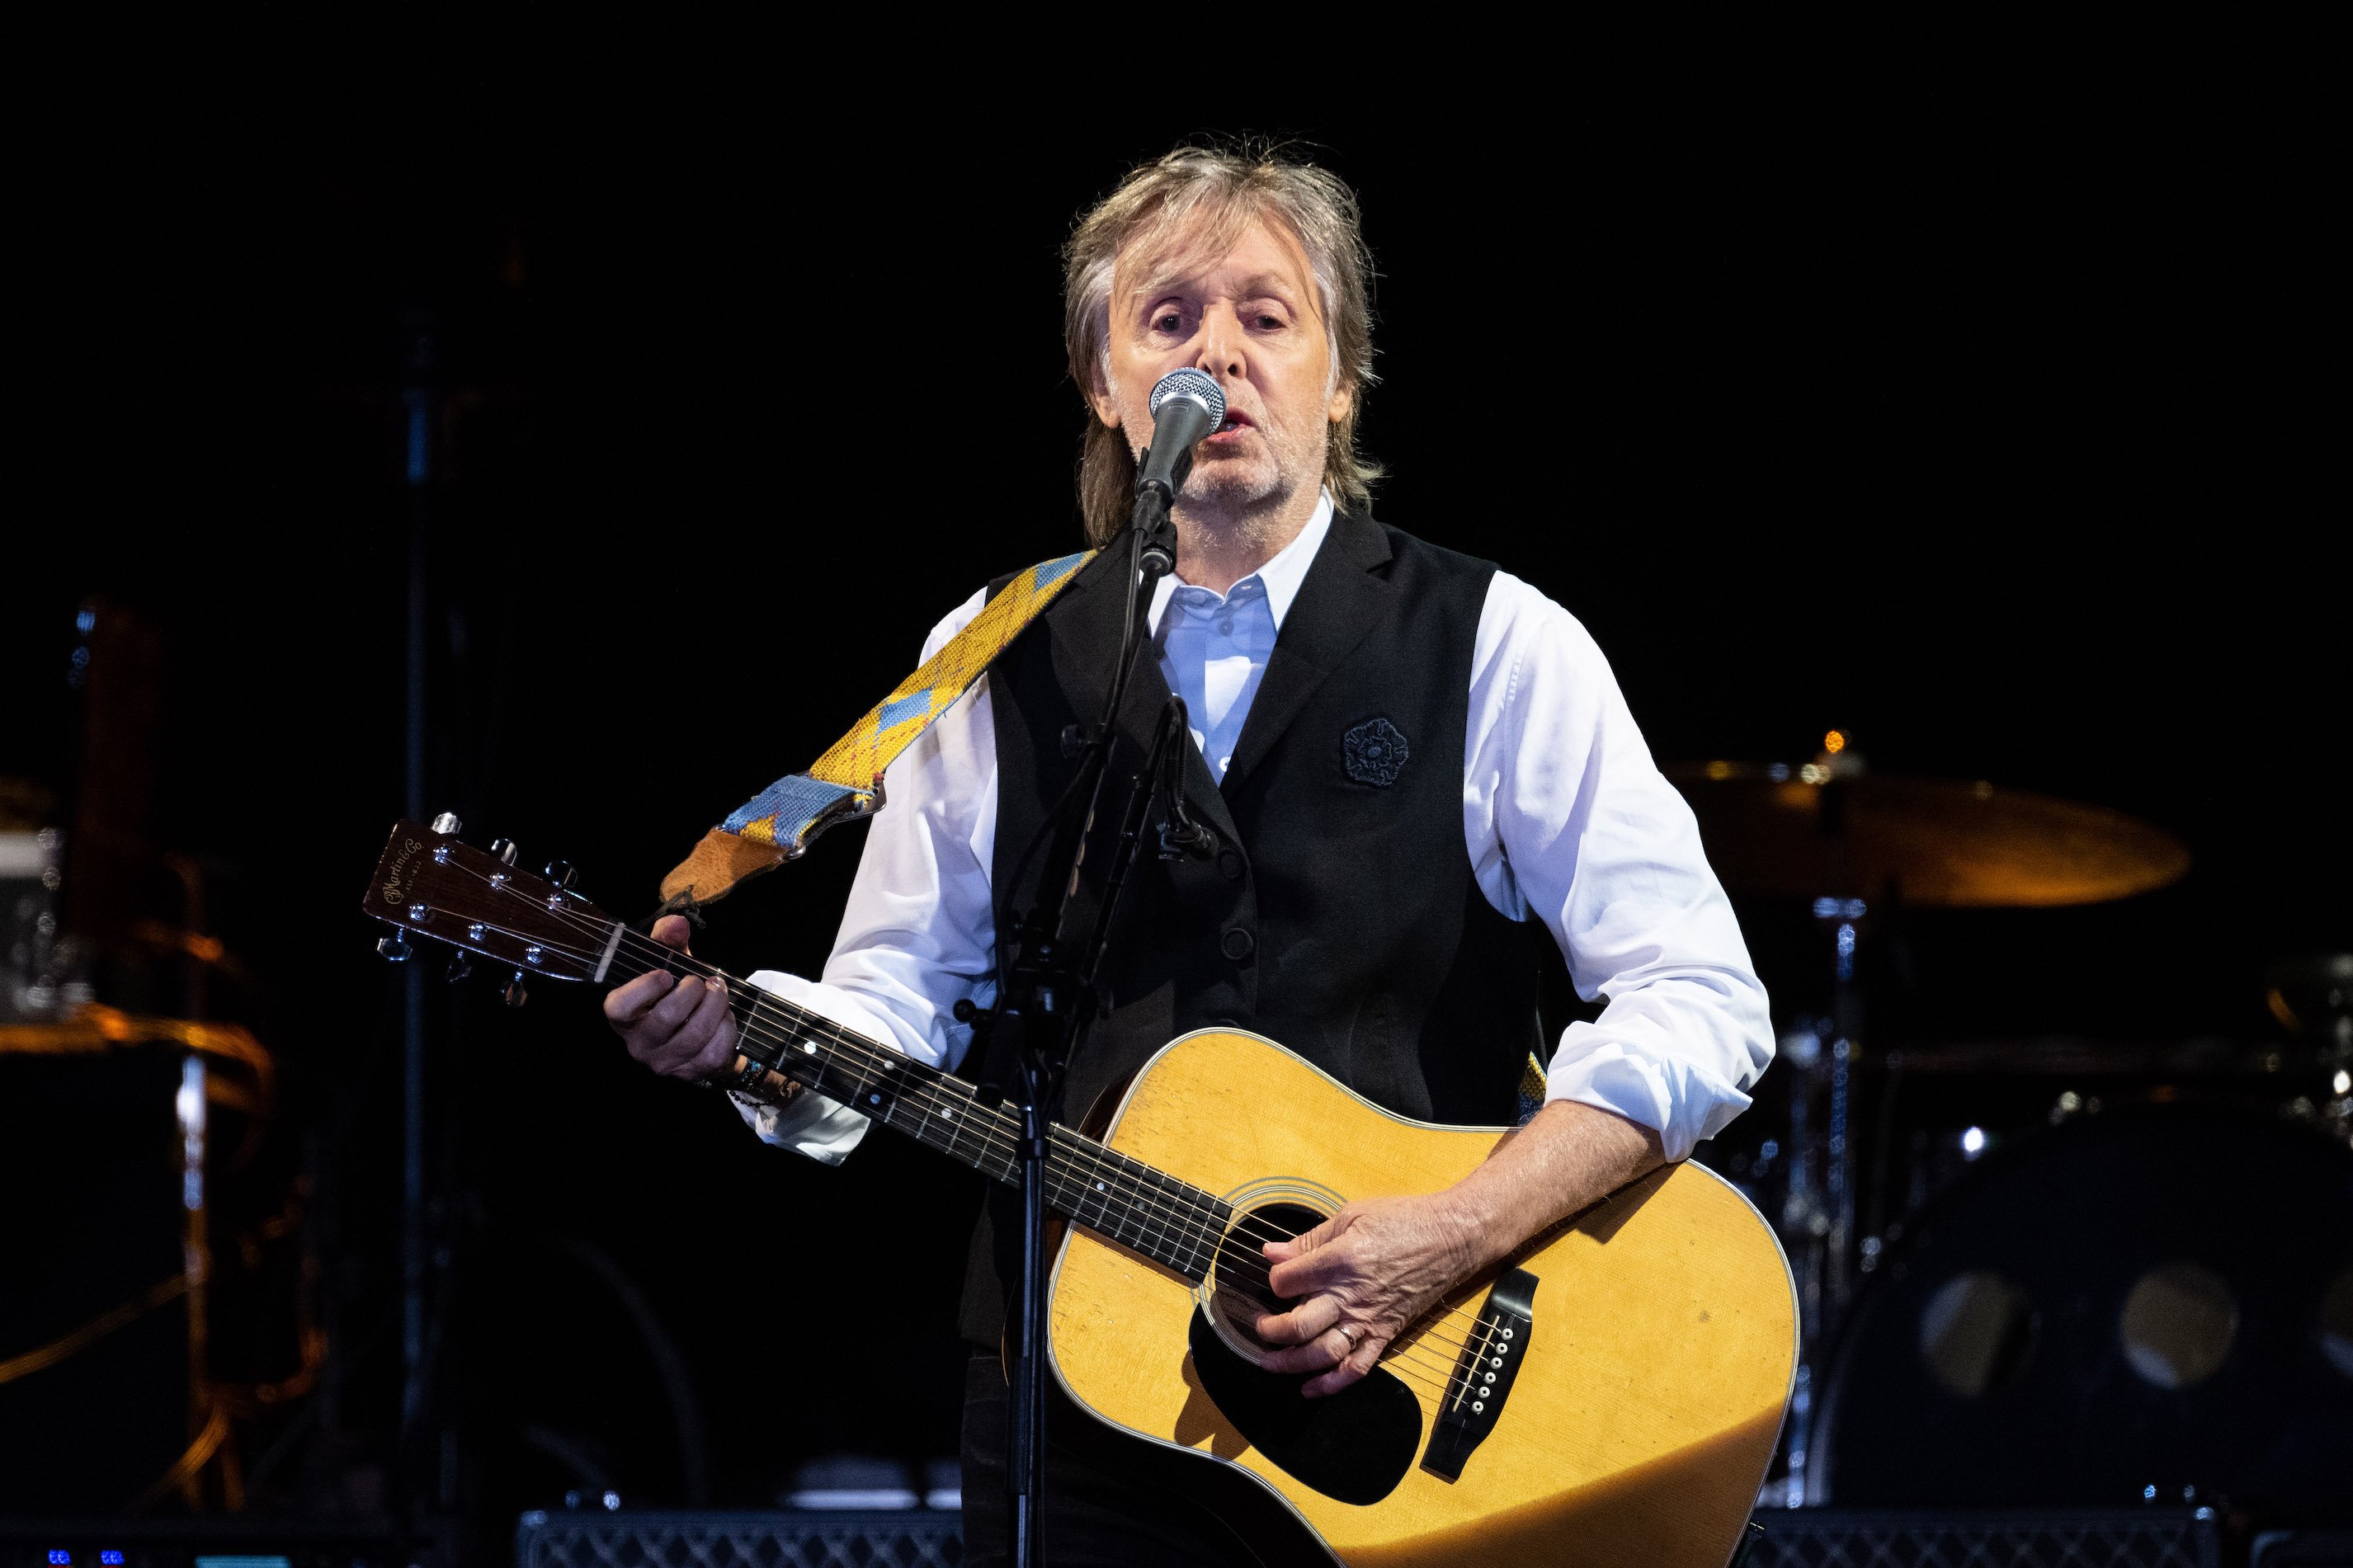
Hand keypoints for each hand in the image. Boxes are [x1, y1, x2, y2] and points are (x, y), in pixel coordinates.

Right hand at [601, 915, 735, 1081]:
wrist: (697, 1030)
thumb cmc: (675, 992)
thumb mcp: (668, 962)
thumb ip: (667, 940)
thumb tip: (676, 924)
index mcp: (624, 1017)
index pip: (619, 1008)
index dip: (643, 989)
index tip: (665, 974)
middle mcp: (639, 1044)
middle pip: (667, 1016)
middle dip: (694, 991)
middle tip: (702, 981)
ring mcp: (665, 1062)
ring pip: (696, 1034)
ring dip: (715, 1005)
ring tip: (717, 992)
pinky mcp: (692, 1073)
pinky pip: (715, 1051)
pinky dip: (726, 1028)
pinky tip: (724, 1017)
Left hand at [1253, 1193, 1482, 1396]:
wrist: (1452, 1238)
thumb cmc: (1404, 1220)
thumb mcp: (1352, 1215)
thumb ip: (1309, 1240)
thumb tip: (1272, 1252)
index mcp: (1340, 1259)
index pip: (1287, 1281)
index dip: (1273, 1280)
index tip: (1275, 1277)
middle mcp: (1351, 1295)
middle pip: (1298, 1325)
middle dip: (1270, 1330)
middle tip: (1260, 1327)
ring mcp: (1369, 1318)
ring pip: (1322, 1353)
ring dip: (1291, 1363)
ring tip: (1270, 1362)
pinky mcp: (1386, 1333)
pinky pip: (1358, 1367)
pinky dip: (1332, 1384)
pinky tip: (1310, 1388)